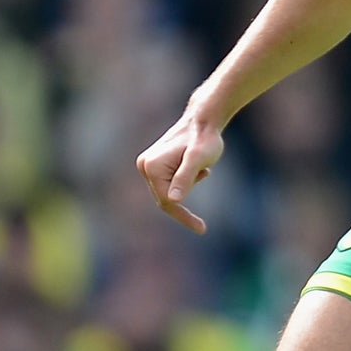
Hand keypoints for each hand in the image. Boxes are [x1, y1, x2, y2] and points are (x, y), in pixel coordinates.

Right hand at [136, 110, 224, 233]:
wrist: (204, 121)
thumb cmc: (205, 139)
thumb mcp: (198, 159)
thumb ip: (185, 178)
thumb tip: (173, 200)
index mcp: (152, 167)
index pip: (166, 201)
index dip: (183, 217)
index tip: (201, 229)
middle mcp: (145, 165)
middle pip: (164, 199)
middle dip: (184, 206)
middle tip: (201, 225)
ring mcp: (148, 164)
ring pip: (168, 191)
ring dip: (188, 187)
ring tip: (204, 169)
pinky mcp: (155, 163)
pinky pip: (170, 183)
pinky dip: (186, 182)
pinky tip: (201, 168)